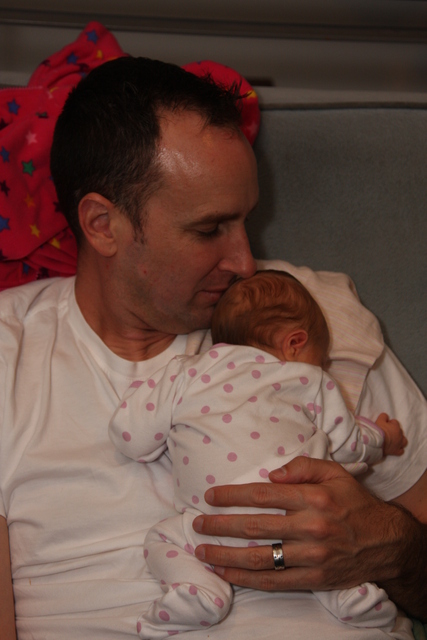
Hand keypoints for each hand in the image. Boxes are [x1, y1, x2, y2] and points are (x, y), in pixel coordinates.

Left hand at [193, 457, 412, 592]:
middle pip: (254, 526)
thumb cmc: (355, 503)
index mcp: (313, 497)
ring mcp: (311, 556)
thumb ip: (303, 466)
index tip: (210, 496)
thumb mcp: (335, 472)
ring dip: (225, 554)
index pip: (262, 495)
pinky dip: (245, 578)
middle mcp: (310, 527)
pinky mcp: (313, 578)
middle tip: (197, 523)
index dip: (232, 495)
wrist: (386, 542)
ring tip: (202, 549)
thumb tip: (272, 474)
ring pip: (259, 557)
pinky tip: (225, 572)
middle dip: (220, 525)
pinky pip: (273, 581)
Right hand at [376, 412, 407, 455]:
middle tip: (387, 432)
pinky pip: (401, 451)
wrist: (376, 442)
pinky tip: (395, 448)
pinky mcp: (396, 451)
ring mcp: (399, 444)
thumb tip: (386, 417)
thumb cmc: (378, 430)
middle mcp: (400, 435)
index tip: (385, 425)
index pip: (394, 422)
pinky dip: (399, 449)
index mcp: (396, 427)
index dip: (389, 423)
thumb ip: (384, 416)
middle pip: (399, 431)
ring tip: (394, 440)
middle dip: (394, 431)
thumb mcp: (379, 420)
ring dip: (400, 439)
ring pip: (404, 441)